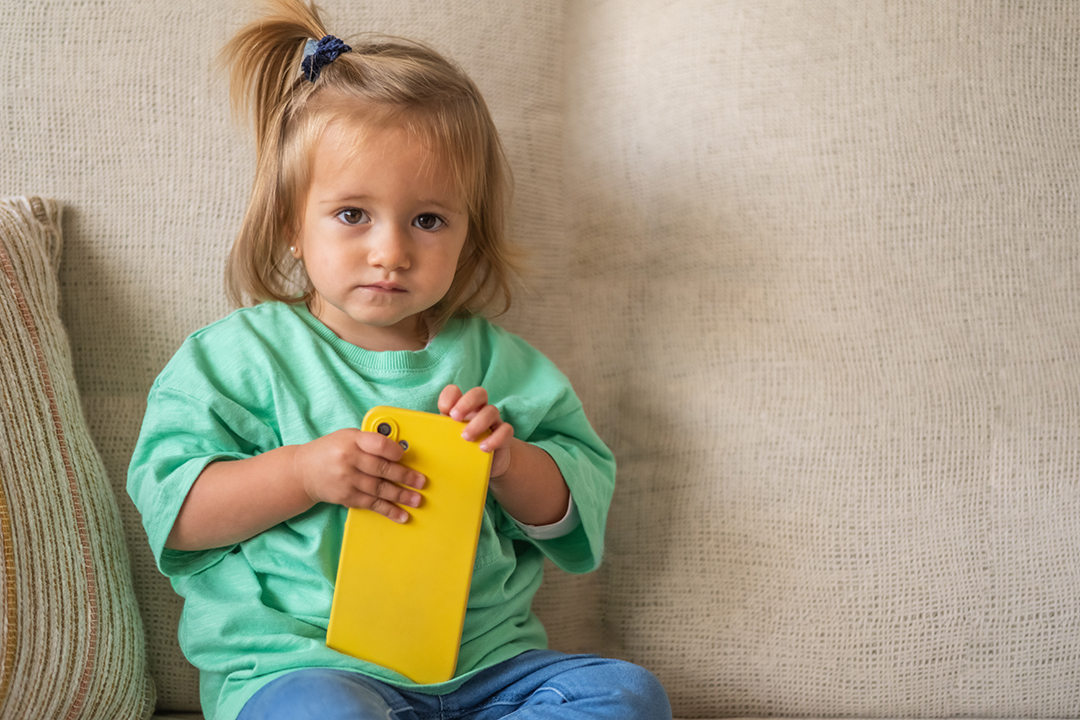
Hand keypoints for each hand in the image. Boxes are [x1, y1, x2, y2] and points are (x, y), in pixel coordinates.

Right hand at [291, 428, 425, 522]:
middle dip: (404, 477)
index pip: (377, 444)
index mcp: (352, 440)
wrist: (303, 471)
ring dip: (400, 496)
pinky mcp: (346, 497)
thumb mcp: (349, 437)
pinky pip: (371, 504)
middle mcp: (348, 460)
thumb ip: (371, 442)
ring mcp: (347, 480)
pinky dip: (388, 510)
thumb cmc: (332, 450)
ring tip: (416, 500)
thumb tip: (401, 452)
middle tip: (420, 482)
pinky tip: (401, 515)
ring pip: (379, 489)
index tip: (406, 456)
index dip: (394, 451)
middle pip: (381, 469)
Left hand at [438, 385, 514, 477]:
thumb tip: (414, 436)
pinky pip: (506, 430)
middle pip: (479, 393)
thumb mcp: (448, 439)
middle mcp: (479, 410)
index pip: (456, 392)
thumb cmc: (462, 447)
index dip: (450, 396)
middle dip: (466, 402)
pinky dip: (495, 438)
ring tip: (466, 437)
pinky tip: (483, 448)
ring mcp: (493, 421)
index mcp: (462, 408)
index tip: (444, 409)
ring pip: (492, 411)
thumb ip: (438, 432)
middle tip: (455, 418)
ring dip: (478, 423)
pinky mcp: (504, 436)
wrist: (485, 463)